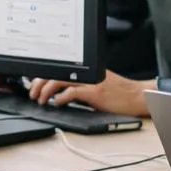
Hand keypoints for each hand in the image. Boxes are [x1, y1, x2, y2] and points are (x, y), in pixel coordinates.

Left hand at [27, 71, 153, 117]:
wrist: (138, 96)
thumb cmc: (119, 92)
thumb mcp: (98, 83)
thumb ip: (81, 84)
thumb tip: (58, 93)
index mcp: (86, 69)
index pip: (59, 67)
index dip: (42, 75)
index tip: (33, 84)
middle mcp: (87, 72)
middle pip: (55, 72)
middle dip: (39, 82)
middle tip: (33, 93)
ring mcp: (90, 82)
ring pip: (59, 80)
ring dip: (45, 90)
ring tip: (40, 100)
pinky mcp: (95, 93)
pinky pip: (71, 93)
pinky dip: (60, 98)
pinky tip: (56, 103)